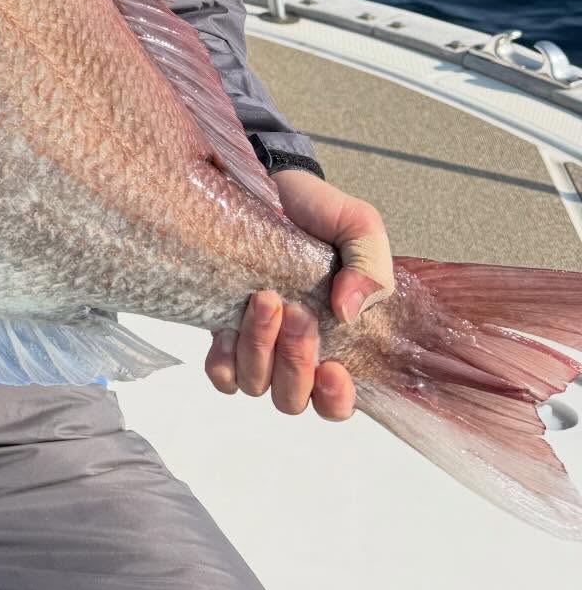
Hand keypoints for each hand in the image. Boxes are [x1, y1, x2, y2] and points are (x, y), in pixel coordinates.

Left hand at [204, 171, 393, 419]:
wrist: (271, 185)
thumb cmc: (318, 213)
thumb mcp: (359, 228)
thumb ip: (369, 267)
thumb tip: (349, 311)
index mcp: (338, 343)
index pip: (336, 403)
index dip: (334, 400)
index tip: (332, 368)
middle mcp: (295, 353)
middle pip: (291, 399)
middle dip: (294, 362)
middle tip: (296, 311)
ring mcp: (256, 344)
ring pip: (253, 384)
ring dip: (259, 349)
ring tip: (265, 299)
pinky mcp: (222, 328)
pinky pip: (219, 371)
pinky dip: (223, 357)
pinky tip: (227, 324)